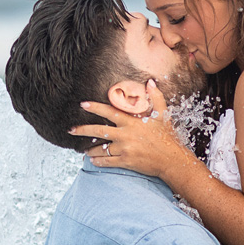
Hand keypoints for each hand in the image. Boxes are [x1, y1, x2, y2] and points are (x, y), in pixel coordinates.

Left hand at [68, 81, 194, 177]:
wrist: (172, 160)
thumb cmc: (167, 137)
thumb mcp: (163, 115)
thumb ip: (155, 97)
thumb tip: (150, 82)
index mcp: (132, 121)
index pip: (109, 111)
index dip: (94, 107)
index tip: (83, 105)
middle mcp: (125, 134)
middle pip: (98, 130)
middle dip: (82, 130)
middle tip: (71, 130)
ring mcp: (125, 149)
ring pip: (101, 148)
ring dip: (90, 149)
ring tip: (83, 150)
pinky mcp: (126, 162)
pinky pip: (107, 161)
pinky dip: (98, 161)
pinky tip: (93, 160)